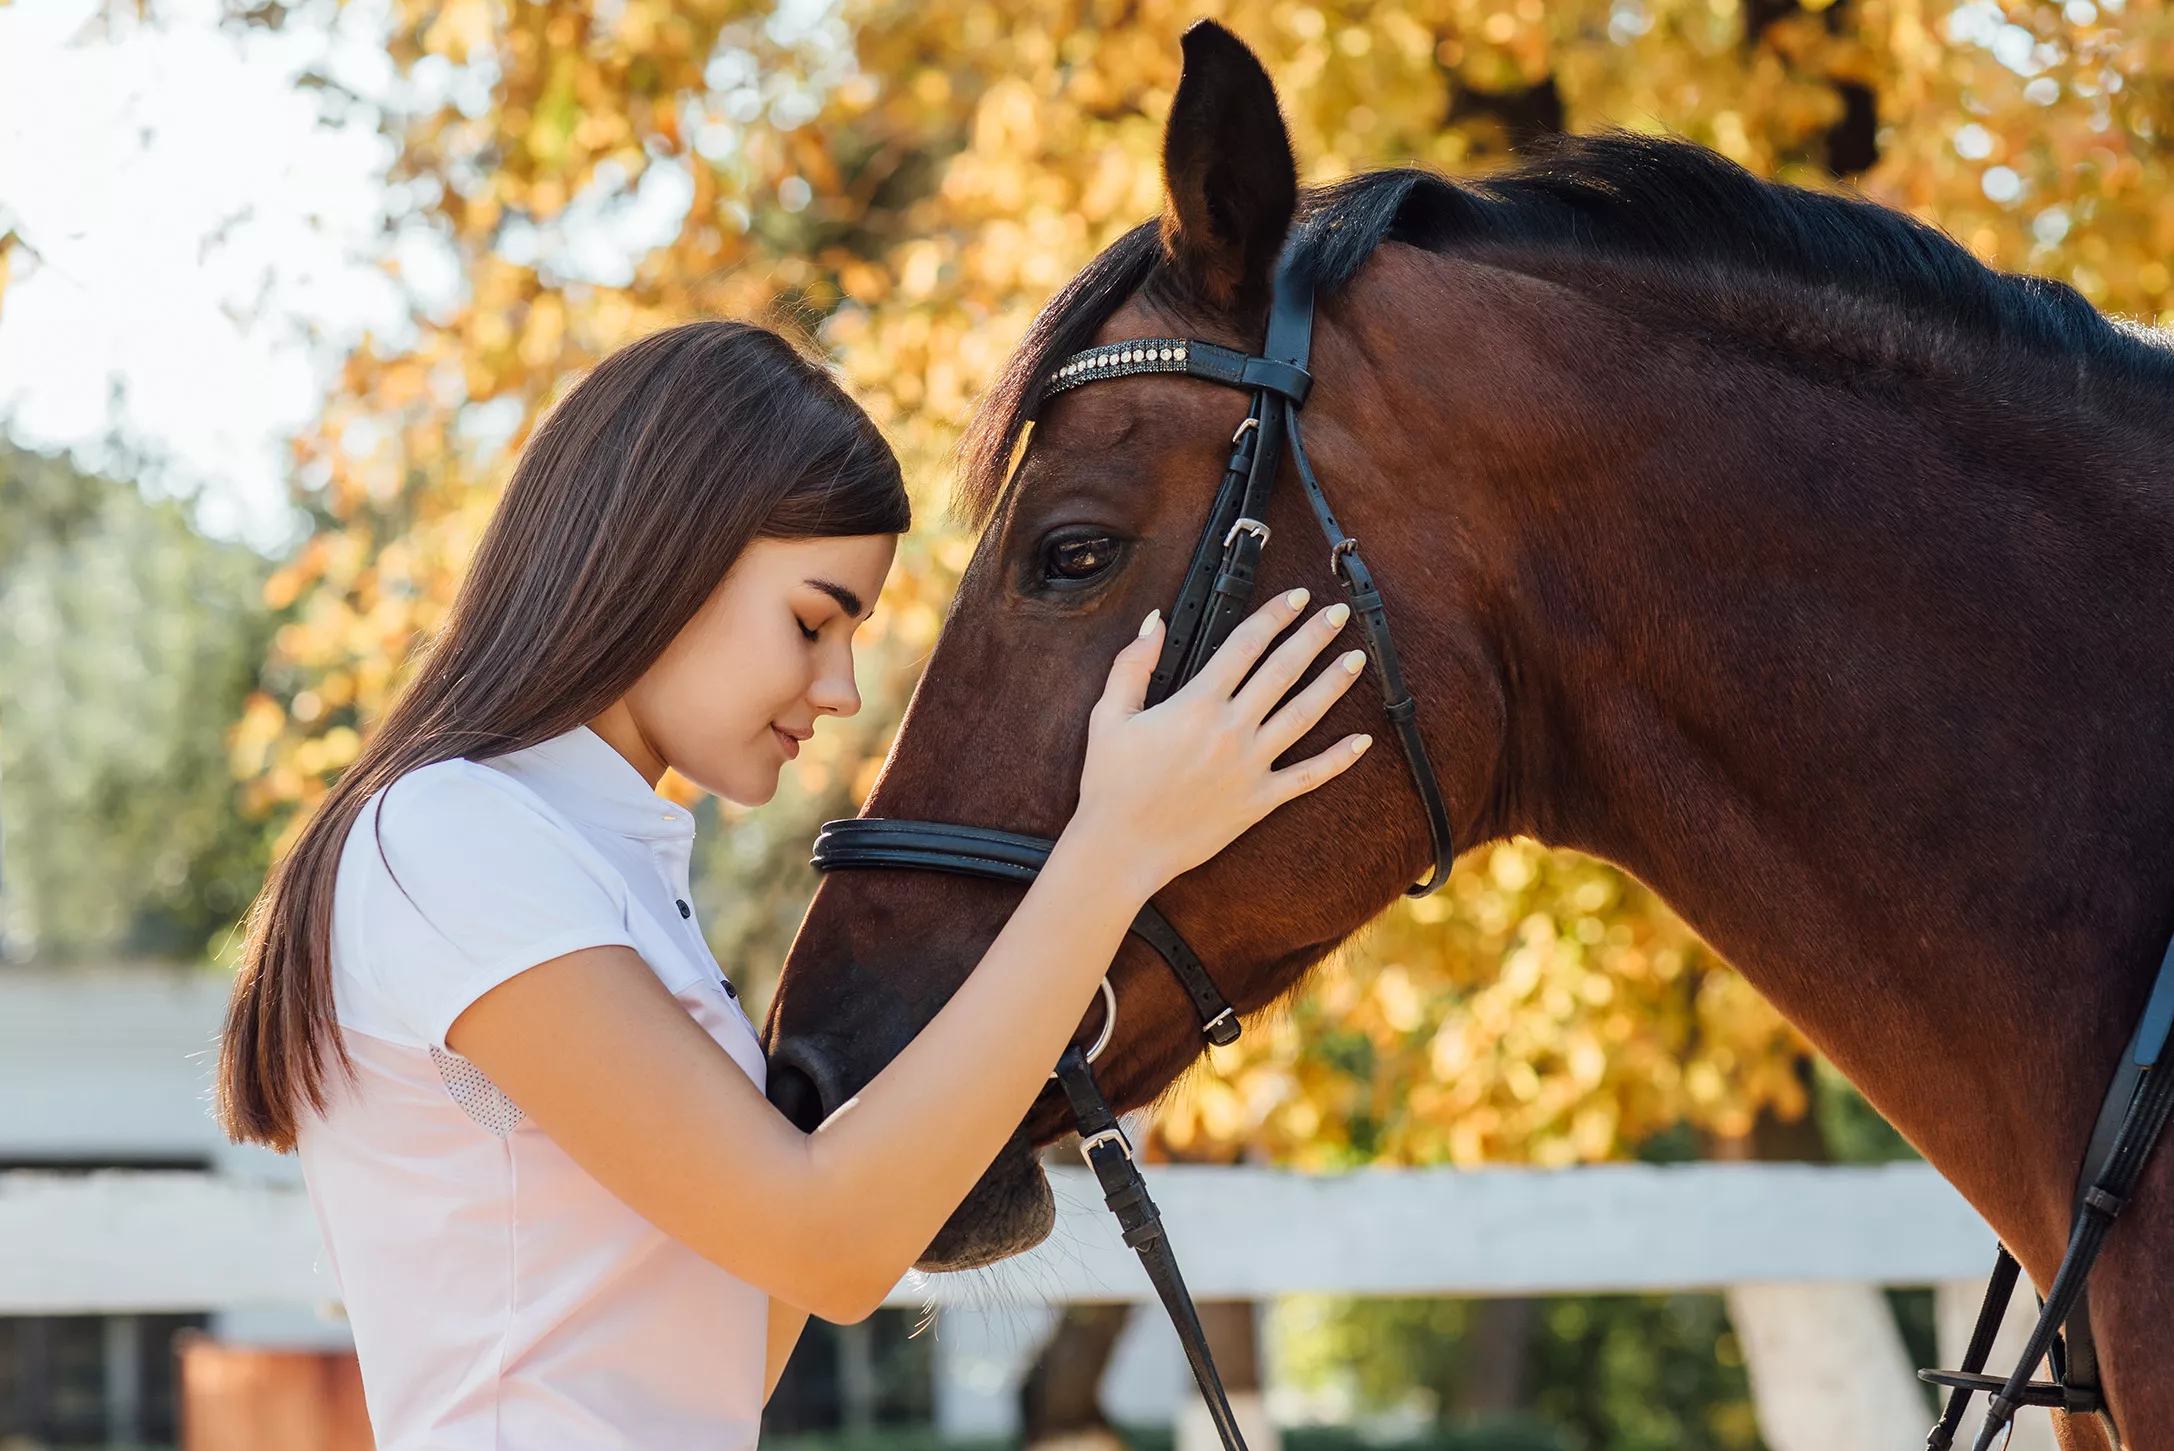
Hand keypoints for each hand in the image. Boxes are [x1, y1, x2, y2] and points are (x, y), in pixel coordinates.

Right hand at [1069, 588, 1372, 900]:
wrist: (1122, 846)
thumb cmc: (1111, 784)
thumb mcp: (1110, 715)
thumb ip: (1133, 664)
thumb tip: (1156, 622)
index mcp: (1196, 704)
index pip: (1245, 645)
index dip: (1274, 616)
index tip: (1295, 598)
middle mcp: (1231, 729)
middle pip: (1283, 671)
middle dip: (1314, 637)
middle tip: (1338, 614)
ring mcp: (1250, 765)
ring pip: (1303, 715)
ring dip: (1333, 684)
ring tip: (1357, 659)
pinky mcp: (1259, 800)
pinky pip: (1307, 777)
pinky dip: (1337, 760)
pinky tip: (1362, 741)